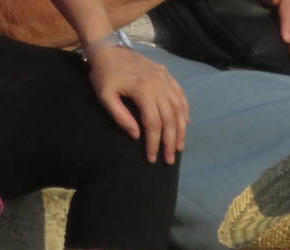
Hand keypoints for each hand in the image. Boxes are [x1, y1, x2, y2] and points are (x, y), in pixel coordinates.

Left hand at [87, 45, 188, 162]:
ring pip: (179, 109)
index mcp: (143, 90)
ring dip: (181, 130)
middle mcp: (159, 84)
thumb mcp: (105, 97)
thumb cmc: (104, 75)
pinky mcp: (167, 75)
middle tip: (169, 159)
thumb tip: (136, 136)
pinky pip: (181, 96)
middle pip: (169, 119)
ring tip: (180, 147)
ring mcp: (165, 79)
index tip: (152, 158)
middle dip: (170, 142)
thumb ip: (120, 117)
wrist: (108, 48)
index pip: (153, 123)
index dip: (154, 143)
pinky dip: (185, 111)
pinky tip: (185, 124)